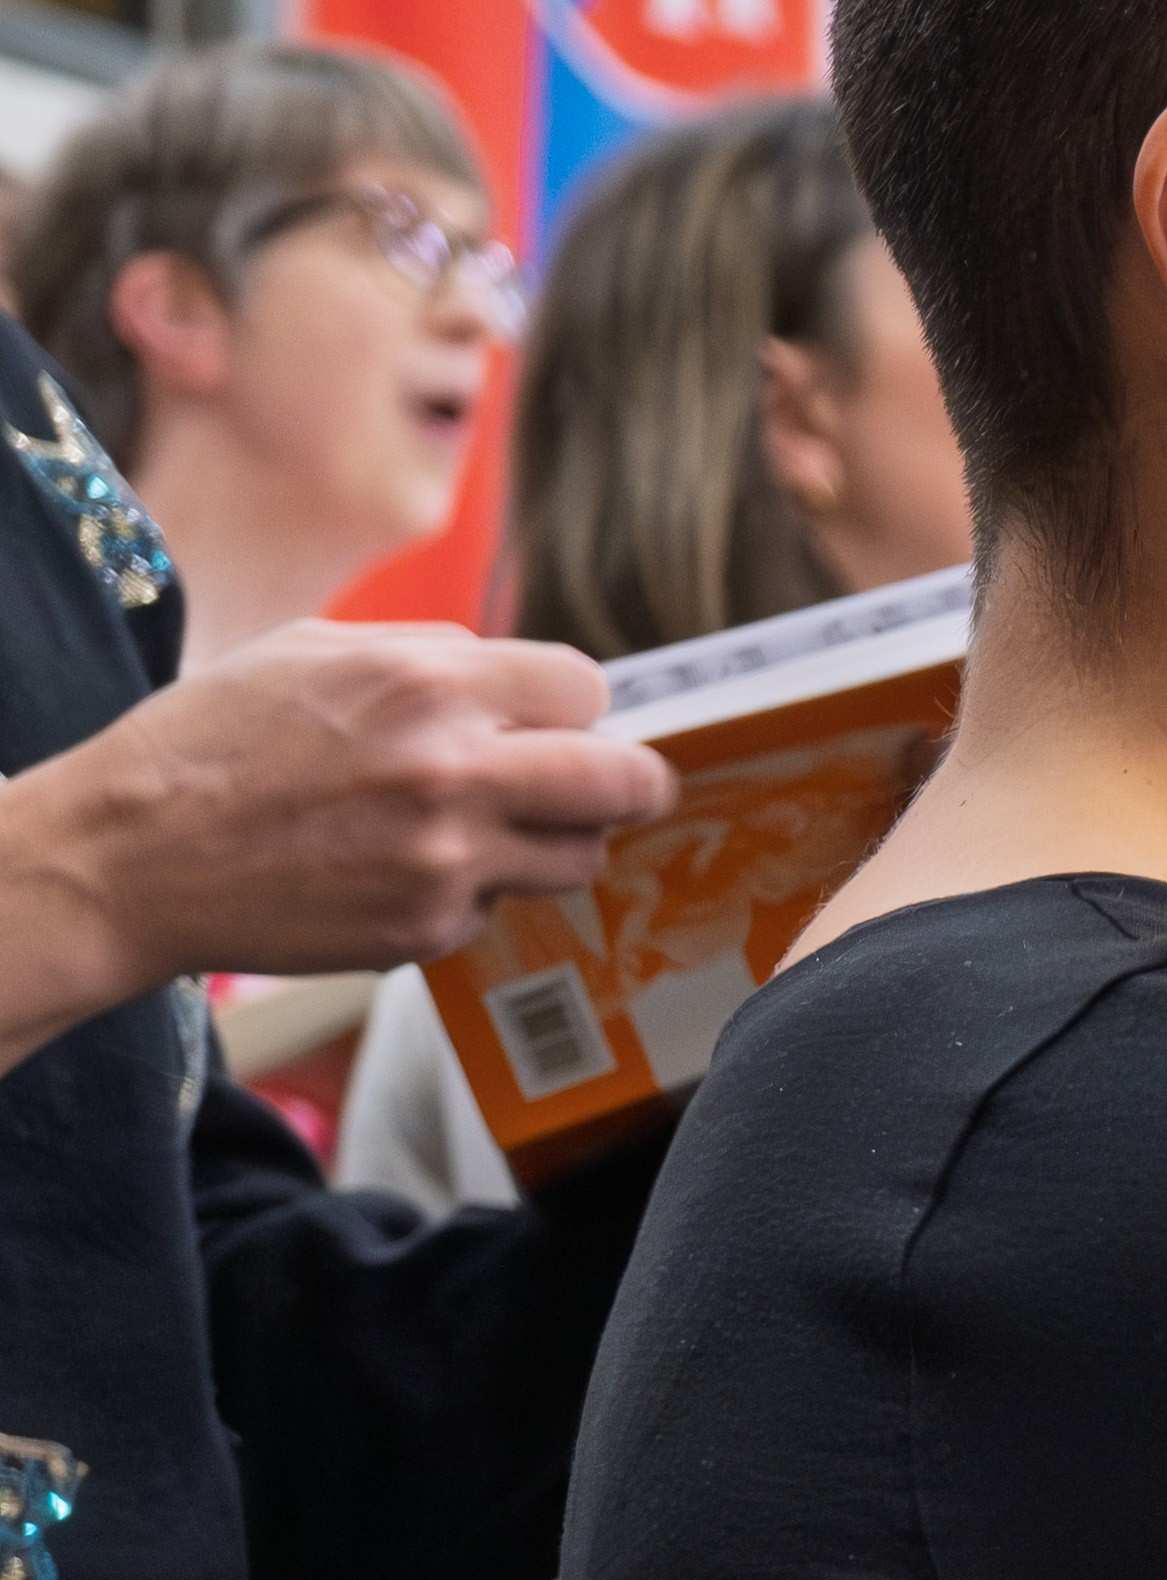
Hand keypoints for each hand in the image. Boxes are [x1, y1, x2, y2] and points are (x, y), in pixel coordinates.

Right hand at [0, 624, 673, 1066]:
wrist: (125, 857)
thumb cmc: (212, 742)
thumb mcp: (316, 650)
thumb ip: (434, 654)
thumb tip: (521, 673)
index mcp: (431, 684)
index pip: (586, 688)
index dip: (569, 706)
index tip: (549, 720)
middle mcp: (454, 772)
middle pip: (627, 782)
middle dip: (627, 782)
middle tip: (615, 788)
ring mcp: (446, 860)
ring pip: (578, 856)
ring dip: (550, 842)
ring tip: (483, 830)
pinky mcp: (425, 929)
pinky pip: (496, 906)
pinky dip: (469, 892)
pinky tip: (398, 872)